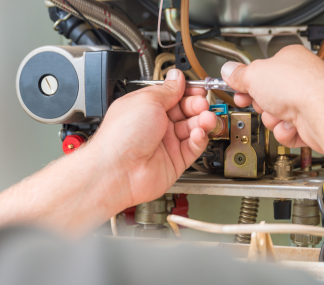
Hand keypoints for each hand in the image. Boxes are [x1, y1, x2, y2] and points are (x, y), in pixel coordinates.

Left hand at [89, 69, 216, 208]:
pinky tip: (198, 133)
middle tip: (202, 104)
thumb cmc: (122, 136)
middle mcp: (156, 125)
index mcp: (146, 107)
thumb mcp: (148, 100)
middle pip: (186, 111)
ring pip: (192, 129)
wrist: (118, 170)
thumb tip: (177, 77)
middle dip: (197, 106)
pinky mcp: (175, 161)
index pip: (173, 95)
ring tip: (206, 119)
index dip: (187, 92)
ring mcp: (165, 143)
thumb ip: (168, 90)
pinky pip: (193, 147)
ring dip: (202, 121)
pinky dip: (199, 139)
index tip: (199, 89)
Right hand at [221, 45, 323, 153]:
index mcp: (289, 59)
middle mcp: (300, 79)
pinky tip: (291, 125)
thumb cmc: (298, 87)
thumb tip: (228, 70)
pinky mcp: (310, 124)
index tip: (236, 87)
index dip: (246, 81)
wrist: (322, 113)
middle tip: (260, 102)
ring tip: (280, 114)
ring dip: (272, 119)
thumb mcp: (254, 75)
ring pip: (275, 116)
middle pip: (267, 95)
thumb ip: (238, 75)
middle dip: (261, 103)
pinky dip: (285, 132)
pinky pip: (286, 131)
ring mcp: (306, 102)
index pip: (262, 70)